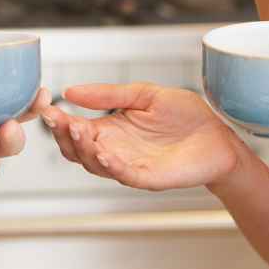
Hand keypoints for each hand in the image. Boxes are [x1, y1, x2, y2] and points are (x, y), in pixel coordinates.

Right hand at [41, 83, 245, 190]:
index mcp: (110, 130)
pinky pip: (124, 175)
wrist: (219, 137)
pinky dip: (112, 166)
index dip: (60, 121)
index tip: (48, 107)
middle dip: (65, 136)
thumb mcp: (144, 94)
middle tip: (59, 119)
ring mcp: (129, 166)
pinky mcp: (149, 178)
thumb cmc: (186, 115)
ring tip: (78, 130)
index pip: (75, 130)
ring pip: (95, 165)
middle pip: (77, 151)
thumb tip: (71, 91)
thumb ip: (109, 94)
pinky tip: (104, 153)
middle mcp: (115, 150)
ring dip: (84, 149)